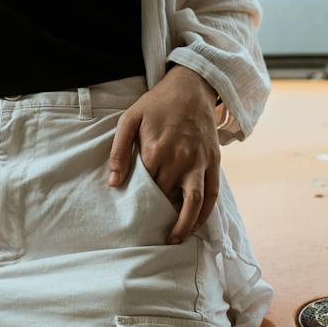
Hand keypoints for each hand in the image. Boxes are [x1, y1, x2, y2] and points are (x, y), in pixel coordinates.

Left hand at [105, 67, 220, 244]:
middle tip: (145, 231)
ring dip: (185, 226)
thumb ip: (119, 151)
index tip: (130, 215)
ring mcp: (200, 163)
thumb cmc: (157, 103)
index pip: (145, 187)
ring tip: (174, 240)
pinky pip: (212, 195)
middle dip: (157, 215)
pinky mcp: (214, 163)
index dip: (138, 203)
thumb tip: (113, 183)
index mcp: (156, 151)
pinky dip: (204, 214)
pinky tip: (194, 224)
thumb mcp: (129, 119)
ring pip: (194, 204)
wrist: (192, 86)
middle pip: (166, 198)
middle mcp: (180, 161)